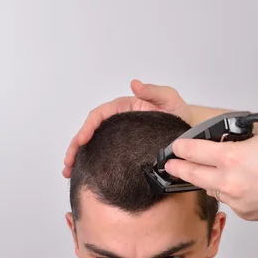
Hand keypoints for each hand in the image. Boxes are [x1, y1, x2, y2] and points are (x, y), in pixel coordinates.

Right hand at [63, 79, 190, 177]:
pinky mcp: (124, 149)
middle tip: (68, 162)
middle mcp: (119, 121)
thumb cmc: (179, 113)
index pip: (100, 115)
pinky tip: (83, 173)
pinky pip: (103, 153)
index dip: (88, 127)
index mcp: (124, 107)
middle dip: (76, 146)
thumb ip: (153, 91)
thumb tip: (134, 84)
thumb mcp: (169, 99)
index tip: (82, 140)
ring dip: (78, 156)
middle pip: (90, 131)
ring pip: (94, 144)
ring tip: (69, 171)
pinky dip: (91, 162)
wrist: (189, 130)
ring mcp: (120, 135)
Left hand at [164, 130, 257, 221]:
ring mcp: (235, 201)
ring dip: (209, 181)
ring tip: (216, 172)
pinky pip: (229, 201)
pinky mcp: (244, 214)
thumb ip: (238, 136)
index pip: (192, 152)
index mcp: (231, 158)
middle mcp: (228, 182)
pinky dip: (230, 192)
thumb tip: (225, 137)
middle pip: (191, 175)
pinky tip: (244, 184)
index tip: (175, 148)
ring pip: (211, 189)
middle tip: (170, 165)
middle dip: (178, 169)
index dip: (180, 148)